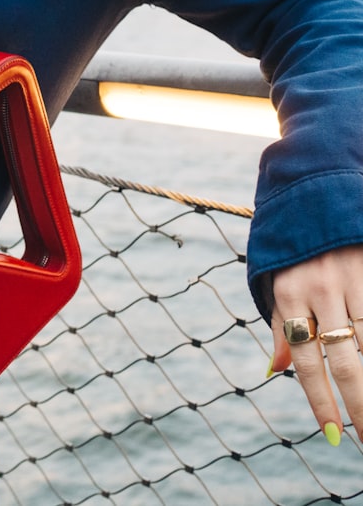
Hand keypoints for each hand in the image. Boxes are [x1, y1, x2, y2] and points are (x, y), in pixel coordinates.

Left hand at [268, 244, 362, 446]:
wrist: (315, 195)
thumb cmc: (296, 250)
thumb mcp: (277, 283)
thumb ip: (280, 326)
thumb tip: (275, 371)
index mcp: (288, 295)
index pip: (306, 362)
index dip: (320, 401)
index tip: (334, 435)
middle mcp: (320, 289)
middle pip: (345, 362)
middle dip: (360, 406)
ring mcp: (353, 279)